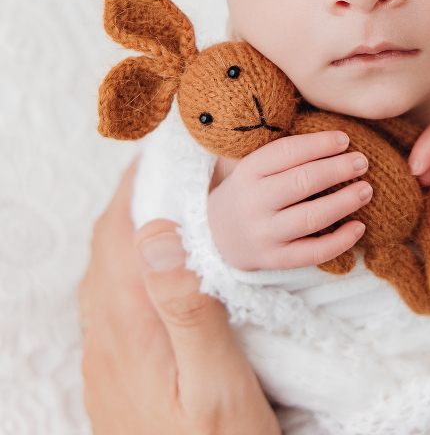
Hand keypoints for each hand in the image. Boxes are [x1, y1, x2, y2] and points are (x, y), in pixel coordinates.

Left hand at [78, 160, 279, 434]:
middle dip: (127, 203)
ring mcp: (105, 360)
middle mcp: (106, 339)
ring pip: (103, 278)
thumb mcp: (217, 383)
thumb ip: (186, 308)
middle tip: (162, 170)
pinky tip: (151, 271)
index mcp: (130, 330)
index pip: (119, 239)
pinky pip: (109, 303)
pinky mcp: (114, 376)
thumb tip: (158, 233)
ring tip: (159, 206)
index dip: (133, 190)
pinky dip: (126, 267)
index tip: (156, 153)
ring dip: (124, 233)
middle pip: (105, 252)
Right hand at [207, 130, 371, 270]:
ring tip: (366, 190)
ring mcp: (264, 233)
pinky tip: (359, 227)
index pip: (287, 152)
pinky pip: (312, 253)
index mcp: (248, 171)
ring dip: (344, 202)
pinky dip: (340, 241)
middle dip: (337, 169)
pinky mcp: (275, 259)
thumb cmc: (251, 190)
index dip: (319, 144)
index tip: (345, 139)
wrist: (219, 234)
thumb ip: (287, 153)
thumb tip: (337, 137)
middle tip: (362, 162)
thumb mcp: (256, 166)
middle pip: (302, 182)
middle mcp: (253, 202)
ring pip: (310, 218)